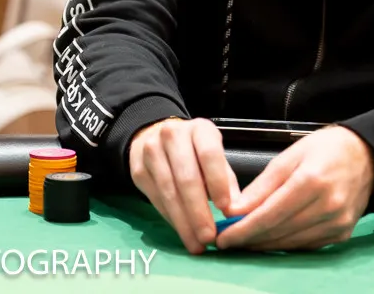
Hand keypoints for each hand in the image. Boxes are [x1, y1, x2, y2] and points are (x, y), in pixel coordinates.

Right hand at [129, 117, 239, 254]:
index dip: (217, 182)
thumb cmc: (194, 149)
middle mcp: (172, 135)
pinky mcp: (138, 169)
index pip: (209, 154)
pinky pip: (156, 199)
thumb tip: (236, 212)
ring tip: (196, 243)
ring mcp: (151, 151)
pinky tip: (182, 231)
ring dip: (183, 222)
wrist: (155, 135)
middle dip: (198, 212)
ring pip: (168, 192)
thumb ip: (226, 180)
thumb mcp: (214, 154)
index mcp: (199, 129)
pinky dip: (171, 218)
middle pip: (186, 178)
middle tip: (209, 237)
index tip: (225, 209)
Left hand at [216, 125, 373, 251]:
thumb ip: (261, 186)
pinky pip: (306, 245)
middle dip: (249, 239)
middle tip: (227, 241)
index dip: (243, 229)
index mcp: (312, 180)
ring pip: (291, 243)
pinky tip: (270, 240)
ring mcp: (337, 222)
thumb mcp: (289, 156)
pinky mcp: (342, 233)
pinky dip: (285, 244)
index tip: (222, 237)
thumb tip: (235, 210)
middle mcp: (328, 204)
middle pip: (279, 231)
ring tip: (244, 242)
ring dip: (265, 245)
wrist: (366, 156)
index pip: (269, 214)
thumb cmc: (326, 149)